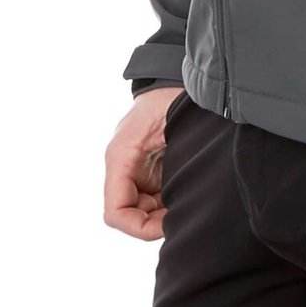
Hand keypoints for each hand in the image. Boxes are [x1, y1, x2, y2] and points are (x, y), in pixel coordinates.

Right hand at [104, 85, 185, 239]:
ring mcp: (137, 170)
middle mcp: (124, 168)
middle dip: (155, 223)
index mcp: (120, 159)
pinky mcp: (151, 169)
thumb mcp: (172, 128)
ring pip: (143, 210)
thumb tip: (177, 203)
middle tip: (184, 216)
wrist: (178, 79)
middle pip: (130, 215)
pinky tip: (188, 196)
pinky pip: (155, 199)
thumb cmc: (172, 98)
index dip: (139, 227)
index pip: (116, 212)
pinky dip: (170, 205)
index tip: (167, 225)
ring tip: (189, 206)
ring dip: (164, 215)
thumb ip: (171, 163)